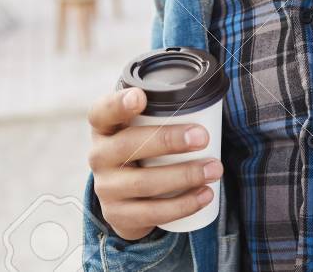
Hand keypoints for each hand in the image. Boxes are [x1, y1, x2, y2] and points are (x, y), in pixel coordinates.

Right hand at [87, 87, 221, 240]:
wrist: (126, 199)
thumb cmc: (143, 151)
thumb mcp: (141, 130)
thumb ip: (160, 112)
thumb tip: (207, 100)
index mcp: (104, 128)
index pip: (102, 112)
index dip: (118, 104)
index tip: (140, 97)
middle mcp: (99, 156)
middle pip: (128, 145)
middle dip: (167, 140)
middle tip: (202, 137)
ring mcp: (106, 188)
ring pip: (143, 183)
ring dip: (184, 175)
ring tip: (214, 168)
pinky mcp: (119, 214)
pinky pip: (152, 212)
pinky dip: (183, 204)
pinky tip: (205, 194)